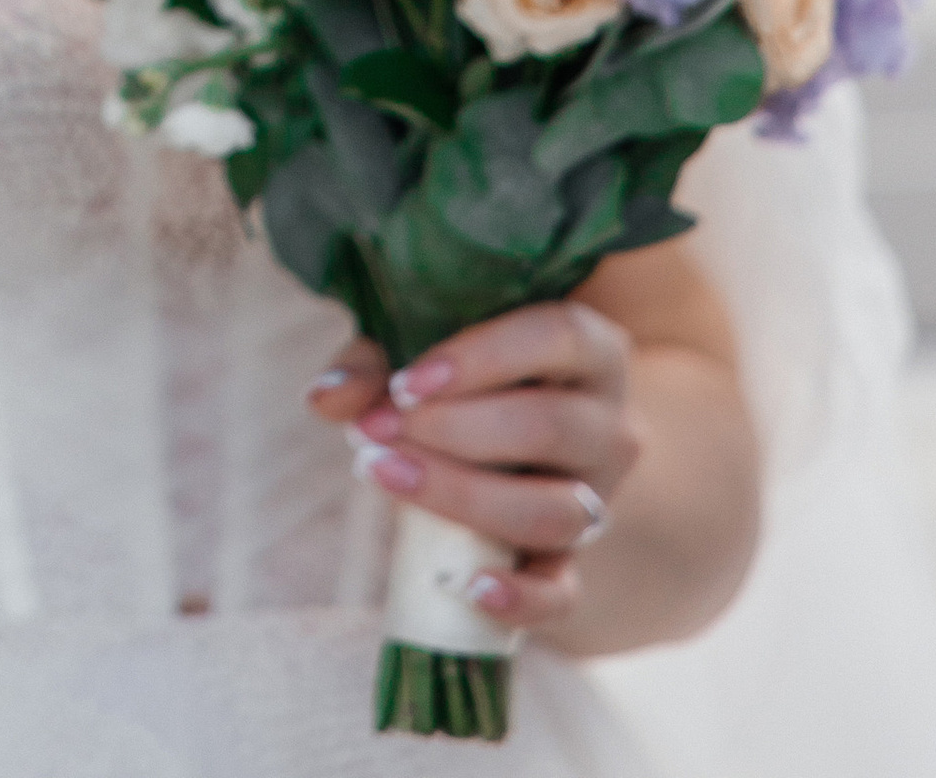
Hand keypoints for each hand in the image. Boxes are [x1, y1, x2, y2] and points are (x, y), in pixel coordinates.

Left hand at [308, 302, 644, 631]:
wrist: (515, 427)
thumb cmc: (460, 373)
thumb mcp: (421, 350)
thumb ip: (372, 365)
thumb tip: (326, 399)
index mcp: (589, 348)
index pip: (556, 337)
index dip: (483, 358)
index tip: (407, 382)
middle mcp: (609, 422)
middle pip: (551, 426)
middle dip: (454, 430)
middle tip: (378, 430)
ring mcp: (597, 496)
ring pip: (554, 510)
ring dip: (464, 497)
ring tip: (385, 475)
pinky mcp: (572, 559)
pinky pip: (564, 591)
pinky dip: (523, 598)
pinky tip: (471, 590)